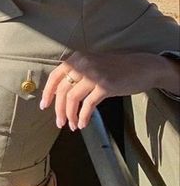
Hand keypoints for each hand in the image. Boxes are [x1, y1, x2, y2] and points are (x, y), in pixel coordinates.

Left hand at [40, 52, 170, 130]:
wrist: (142, 67)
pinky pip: (88, 105)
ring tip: (72, 126)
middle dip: (58, 109)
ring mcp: (93, 75)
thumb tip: (61, 94)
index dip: (47, 93)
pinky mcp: (105, 86)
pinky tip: (83, 123)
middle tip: (59, 122)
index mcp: (76, 59)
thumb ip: (78, 73)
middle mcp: (82, 65)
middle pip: (62, 91)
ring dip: (70, 115)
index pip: (54, 77)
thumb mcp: (92, 64)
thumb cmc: (116, 68)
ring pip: (72, 99)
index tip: (44, 106)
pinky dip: (83, 116)